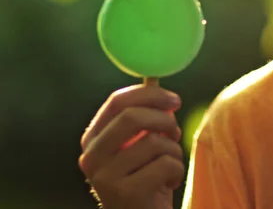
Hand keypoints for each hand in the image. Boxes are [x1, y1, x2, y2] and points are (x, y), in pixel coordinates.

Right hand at [78, 85, 184, 208]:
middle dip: (164, 119)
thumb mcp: (141, 143)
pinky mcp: (124, 194)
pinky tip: (170, 183)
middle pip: (131, 117)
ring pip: (153, 142)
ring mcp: (103, 177)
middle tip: (176, 131)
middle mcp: (90, 156)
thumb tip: (157, 84)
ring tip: (171, 163)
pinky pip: (164, 165)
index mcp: (93, 138)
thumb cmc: (147, 176)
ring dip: (174, 150)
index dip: (150, 94)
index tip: (174, 99)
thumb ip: (145, 117)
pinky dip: (177, 171)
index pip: (118, 101)